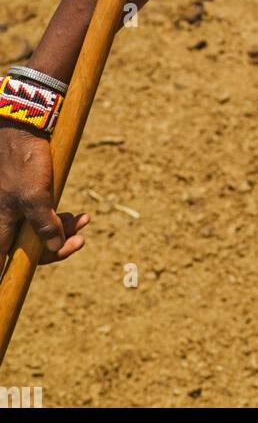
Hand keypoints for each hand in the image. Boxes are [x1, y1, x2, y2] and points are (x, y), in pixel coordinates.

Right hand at [0, 126, 90, 267]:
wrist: (22, 130)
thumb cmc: (24, 163)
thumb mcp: (36, 197)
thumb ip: (44, 226)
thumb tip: (54, 247)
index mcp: (0, 226)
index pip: (8, 262)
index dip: (12, 277)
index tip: (11, 292)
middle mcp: (6, 222)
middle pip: (31, 249)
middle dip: (57, 245)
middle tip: (80, 240)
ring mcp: (16, 210)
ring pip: (40, 232)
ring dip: (63, 230)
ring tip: (84, 220)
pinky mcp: (26, 198)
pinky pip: (43, 217)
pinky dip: (60, 218)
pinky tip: (78, 215)